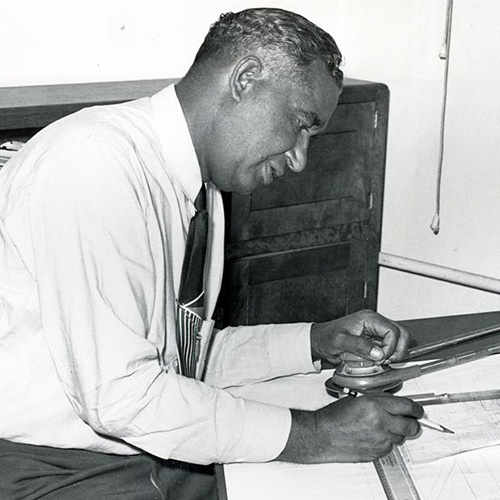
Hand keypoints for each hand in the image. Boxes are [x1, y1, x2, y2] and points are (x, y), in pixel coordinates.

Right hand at [277, 394, 422, 462]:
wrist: (323, 435)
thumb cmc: (335, 417)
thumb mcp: (357, 398)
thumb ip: (379, 400)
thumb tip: (395, 403)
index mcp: (375, 405)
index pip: (407, 406)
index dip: (416, 408)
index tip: (418, 410)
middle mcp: (381, 423)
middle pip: (411, 426)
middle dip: (412, 423)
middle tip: (410, 420)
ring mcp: (380, 440)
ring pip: (400, 437)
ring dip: (397, 432)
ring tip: (383, 426)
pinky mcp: (377, 453)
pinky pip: (390, 447)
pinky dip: (386, 442)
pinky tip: (374, 435)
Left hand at [310, 310, 410, 364]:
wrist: (320, 340)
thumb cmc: (327, 336)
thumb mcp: (340, 341)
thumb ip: (359, 346)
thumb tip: (379, 353)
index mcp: (369, 318)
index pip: (392, 330)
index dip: (391, 347)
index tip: (381, 358)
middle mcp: (375, 323)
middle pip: (401, 333)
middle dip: (398, 350)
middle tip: (387, 361)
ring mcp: (376, 332)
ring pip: (398, 340)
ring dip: (394, 353)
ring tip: (381, 362)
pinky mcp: (374, 340)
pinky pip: (388, 348)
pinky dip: (387, 356)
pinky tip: (377, 361)